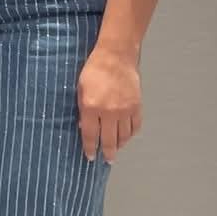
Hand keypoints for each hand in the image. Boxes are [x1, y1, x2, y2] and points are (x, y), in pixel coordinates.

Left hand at [78, 42, 142, 161]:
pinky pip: (135, 127)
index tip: (90, 157)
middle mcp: (109, 112)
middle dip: (107, 152)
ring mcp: (125, 110)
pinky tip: (126, 136)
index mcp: (91, 107)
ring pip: (123, 137)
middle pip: (109, 140)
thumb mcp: (80, 89)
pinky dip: (130, 134)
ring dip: (119, 145)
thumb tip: (84, 127)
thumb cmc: (94, 70)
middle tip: (106, 159)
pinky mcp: (136, 106)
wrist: (116, 56)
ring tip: (115, 149)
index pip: (91, 135)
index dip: (90, 148)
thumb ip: (82, 109)